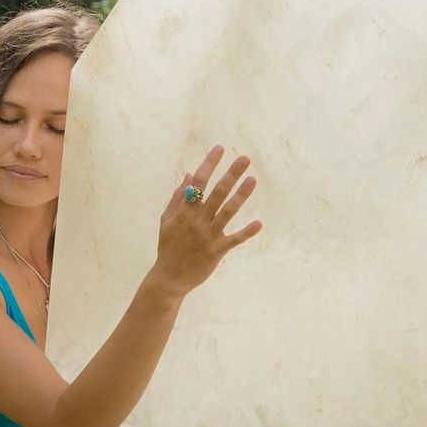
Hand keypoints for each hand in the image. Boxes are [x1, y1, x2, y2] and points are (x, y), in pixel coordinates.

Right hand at [148, 145, 261, 300]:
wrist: (169, 278)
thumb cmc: (168, 247)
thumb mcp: (166, 220)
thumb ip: (177, 197)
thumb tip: (188, 174)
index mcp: (184, 211)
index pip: (198, 182)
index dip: (209, 164)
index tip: (220, 148)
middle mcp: (197, 220)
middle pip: (217, 192)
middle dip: (231, 173)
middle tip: (245, 158)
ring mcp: (208, 235)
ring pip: (228, 211)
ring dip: (241, 194)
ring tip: (253, 179)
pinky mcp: (217, 251)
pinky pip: (234, 239)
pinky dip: (247, 232)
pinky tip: (259, 223)